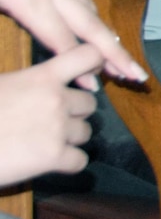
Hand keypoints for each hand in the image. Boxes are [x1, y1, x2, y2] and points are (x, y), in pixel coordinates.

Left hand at [0, 0, 144, 85]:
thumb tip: (13, 27)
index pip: (60, 40)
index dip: (77, 66)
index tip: (94, 87)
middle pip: (91, 28)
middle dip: (115, 55)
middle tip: (138, 78)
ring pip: (90, 11)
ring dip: (108, 38)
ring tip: (123, 59)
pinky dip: (94, 14)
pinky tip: (97, 24)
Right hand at [0, 44, 102, 185]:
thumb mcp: (1, 84)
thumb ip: (27, 81)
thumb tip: (40, 81)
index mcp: (41, 77)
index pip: (88, 55)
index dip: (94, 62)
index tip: (89, 72)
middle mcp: (56, 100)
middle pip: (90, 104)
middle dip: (74, 112)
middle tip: (50, 120)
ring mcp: (58, 129)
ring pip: (86, 132)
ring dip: (71, 137)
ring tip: (45, 141)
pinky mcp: (54, 158)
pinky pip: (80, 160)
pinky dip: (69, 163)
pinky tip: (50, 161)